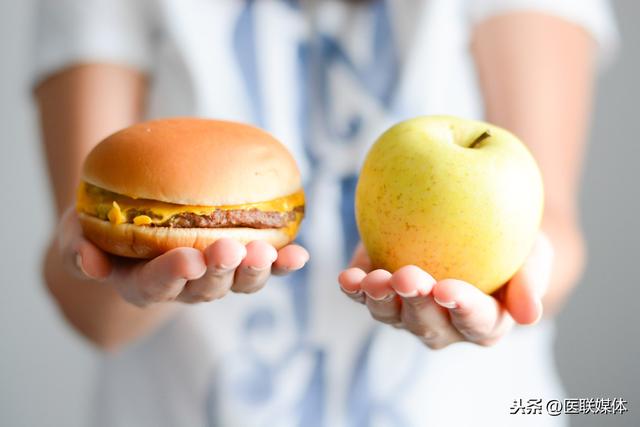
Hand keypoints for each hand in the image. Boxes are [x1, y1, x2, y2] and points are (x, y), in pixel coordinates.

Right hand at [57, 208, 308, 306]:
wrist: (135, 208)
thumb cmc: (103, 221)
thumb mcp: (78, 230)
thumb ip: (78, 248)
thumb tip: (89, 264)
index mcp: (141, 283)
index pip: (154, 286)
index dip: (172, 276)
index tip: (187, 260)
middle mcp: (182, 287)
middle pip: (204, 288)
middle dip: (219, 271)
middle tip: (229, 250)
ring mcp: (215, 276)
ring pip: (238, 282)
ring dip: (255, 271)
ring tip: (268, 252)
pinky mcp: (240, 259)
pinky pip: (265, 265)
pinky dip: (283, 264)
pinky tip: (299, 255)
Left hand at [338, 234, 552, 348]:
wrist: (471, 216)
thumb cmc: (510, 239)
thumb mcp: (533, 250)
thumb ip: (532, 279)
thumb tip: (529, 316)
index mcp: (485, 322)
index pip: (477, 323)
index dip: (462, 309)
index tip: (448, 290)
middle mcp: (443, 325)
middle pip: (428, 325)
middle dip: (416, 302)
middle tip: (408, 277)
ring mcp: (407, 311)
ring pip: (390, 316)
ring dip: (380, 300)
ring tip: (374, 279)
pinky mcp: (380, 291)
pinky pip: (363, 295)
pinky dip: (354, 289)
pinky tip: (348, 277)